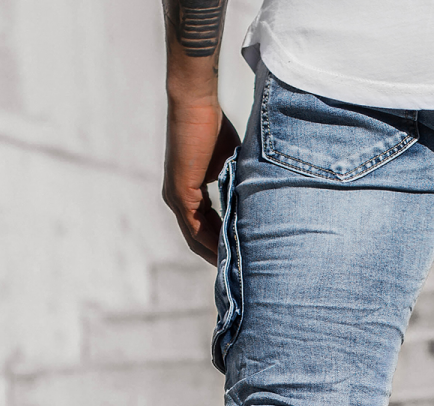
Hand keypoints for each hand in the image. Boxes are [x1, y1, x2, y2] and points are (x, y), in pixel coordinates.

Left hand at [163, 100, 240, 264]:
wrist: (195, 103)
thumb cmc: (213, 124)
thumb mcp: (230, 162)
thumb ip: (237, 183)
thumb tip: (257, 197)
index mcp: (188, 191)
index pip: (205, 226)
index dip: (221, 243)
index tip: (240, 255)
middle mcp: (178, 198)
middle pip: (198, 239)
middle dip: (217, 256)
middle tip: (239, 273)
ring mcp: (176, 197)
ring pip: (196, 238)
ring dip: (214, 254)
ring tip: (236, 270)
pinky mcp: (180, 193)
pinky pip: (196, 228)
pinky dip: (211, 243)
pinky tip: (227, 254)